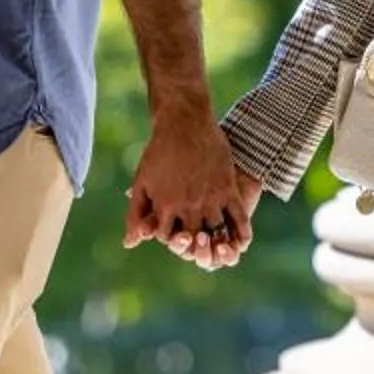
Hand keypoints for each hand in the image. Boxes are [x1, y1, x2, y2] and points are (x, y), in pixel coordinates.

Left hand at [121, 112, 254, 270]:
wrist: (185, 121)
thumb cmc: (159, 151)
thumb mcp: (142, 181)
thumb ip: (135, 214)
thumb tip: (130, 244)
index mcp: (166, 205)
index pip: (168, 238)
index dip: (171, 240)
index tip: (177, 238)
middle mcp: (188, 205)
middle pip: (194, 240)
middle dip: (196, 248)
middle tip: (201, 250)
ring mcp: (210, 198)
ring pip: (217, 232)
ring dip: (220, 246)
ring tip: (222, 252)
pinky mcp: (227, 188)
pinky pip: (239, 218)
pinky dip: (242, 233)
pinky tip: (243, 243)